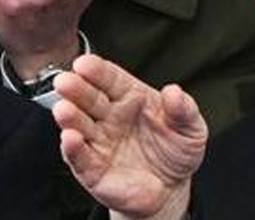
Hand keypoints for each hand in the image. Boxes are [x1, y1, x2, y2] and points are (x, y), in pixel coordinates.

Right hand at [53, 55, 207, 219]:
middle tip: (64, 81)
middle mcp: (109, 116)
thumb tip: (174, 92)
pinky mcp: (92, 170)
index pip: (109, 78)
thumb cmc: (175, 152)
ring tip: (63, 109)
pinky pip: (79, 158)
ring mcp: (98, 142)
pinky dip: (73, 148)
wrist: (171, 191)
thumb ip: (184, 110)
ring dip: (69, 117)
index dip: (96, 70)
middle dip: (75, 88)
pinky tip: (70, 138)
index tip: (84, 63)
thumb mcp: (191, 129)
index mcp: (129, 97)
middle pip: (88, 98)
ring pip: (78, 125)